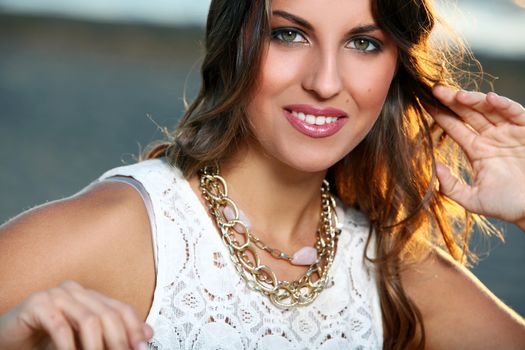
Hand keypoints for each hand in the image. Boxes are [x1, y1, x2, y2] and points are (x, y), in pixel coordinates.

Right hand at [0, 280, 152, 349]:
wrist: (9, 341)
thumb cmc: (45, 342)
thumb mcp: (83, 340)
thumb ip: (111, 336)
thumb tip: (145, 337)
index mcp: (89, 296)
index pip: (121, 309)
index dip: (135, 328)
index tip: (142, 348)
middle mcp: (75, 290)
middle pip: (108, 314)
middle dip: (118, 341)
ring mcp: (55, 294)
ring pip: (88, 319)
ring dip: (96, 347)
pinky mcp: (37, 304)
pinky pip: (60, 325)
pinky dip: (68, 346)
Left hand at [429, 85, 524, 229]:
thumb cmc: (508, 206)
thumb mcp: (472, 199)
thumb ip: (450, 186)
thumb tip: (433, 168)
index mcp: (477, 150)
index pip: (455, 127)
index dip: (441, 115)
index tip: (424, 104)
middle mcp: (491, 137)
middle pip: (468, 113)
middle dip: (452, 101)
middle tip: (436, 90)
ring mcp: (509, 132)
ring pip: (488, 109)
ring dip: (474, 100)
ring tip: (458, 95)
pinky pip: (515, 113)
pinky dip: (504, 104)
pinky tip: (490, 98)